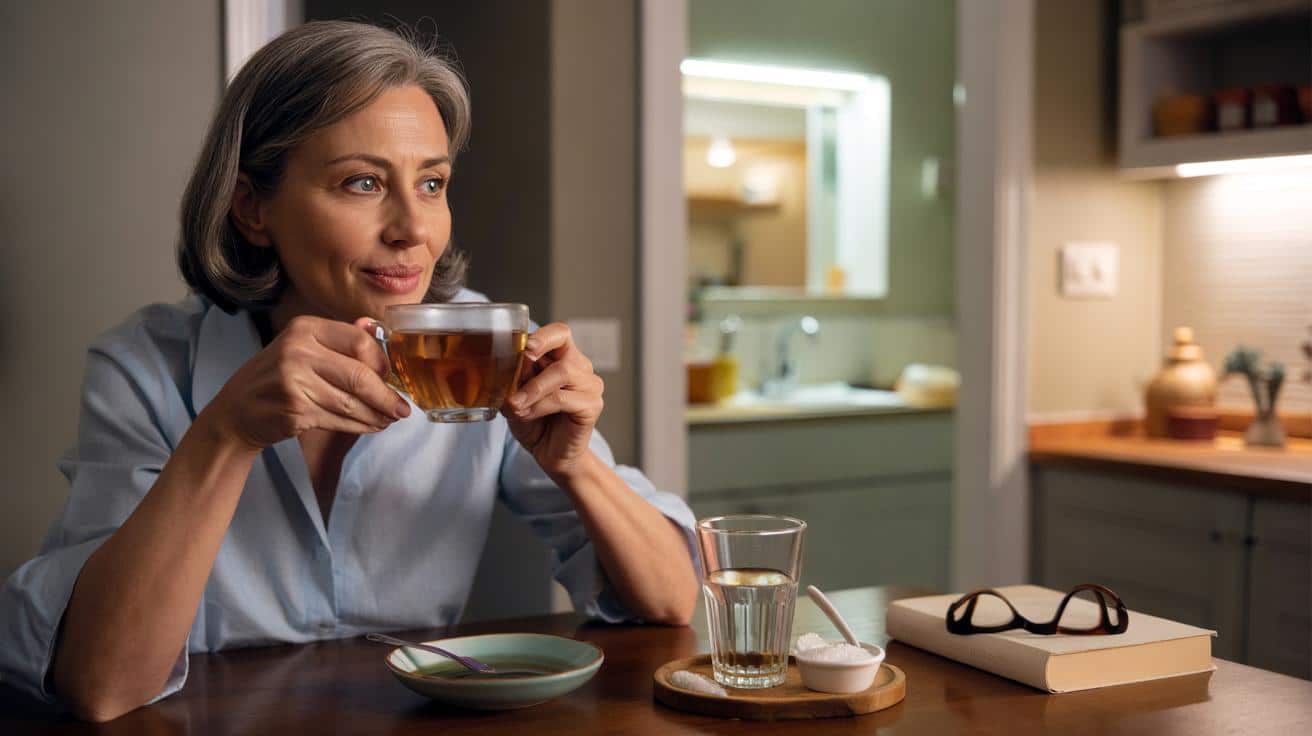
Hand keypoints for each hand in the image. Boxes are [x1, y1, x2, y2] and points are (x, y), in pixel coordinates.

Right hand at [202, 315, 410, 449]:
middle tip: (402, 409)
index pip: (360, 341)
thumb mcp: (302, 347)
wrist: (237, 410)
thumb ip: (339, 338)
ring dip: (377, 414)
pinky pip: (339, 419)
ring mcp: (294, 380)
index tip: (391, 377)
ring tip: (389, 420)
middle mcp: (298, 350)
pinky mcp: (295, 409)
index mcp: (305, 328)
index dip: (382, 363)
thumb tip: (375, 326)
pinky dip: (360, 425)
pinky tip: (371, 426)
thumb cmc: (277, 377)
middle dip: (386, 396)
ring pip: (352, 401)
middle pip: (360, 375)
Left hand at [502, 323, 603, 478]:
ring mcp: (590, 385)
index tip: (524, 347)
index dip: (544, 336)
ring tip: (516, 406)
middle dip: (532, 366)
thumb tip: (507, 360)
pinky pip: (564, 398)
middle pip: (563, 351)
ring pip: (563, 372)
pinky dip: (540, 406)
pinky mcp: (592, 405)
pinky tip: (527, 415)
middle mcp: (580, 367)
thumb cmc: (534, 422)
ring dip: (533, 390)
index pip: (560, 333)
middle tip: (511, 384)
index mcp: (563, 357)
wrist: (550, 455)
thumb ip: (515, 376)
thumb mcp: (516, 394)